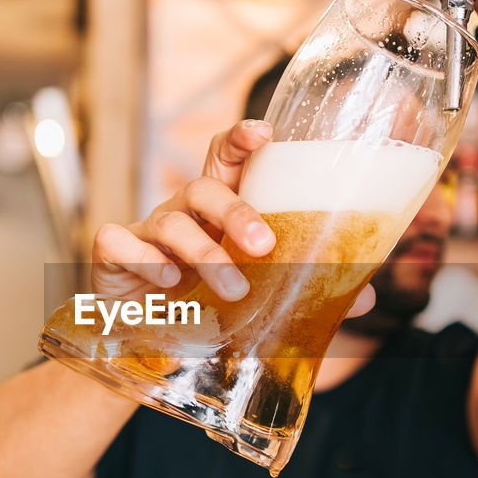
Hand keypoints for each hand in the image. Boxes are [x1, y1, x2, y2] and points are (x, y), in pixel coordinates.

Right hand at [90, 119, 377, 316]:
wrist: (142, 345)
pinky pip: (121, 244)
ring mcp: (144, 232)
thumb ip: (302, 290)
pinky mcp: (112, 257)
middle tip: (264, 244)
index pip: (225, 158)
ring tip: (233, 289)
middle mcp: (181, 212)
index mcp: (217, 212)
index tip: (265, 132)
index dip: (241, 139)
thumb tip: (365, 299)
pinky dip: (145, 261)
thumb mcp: (254, 296)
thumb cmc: (203, 305)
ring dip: (204, 254)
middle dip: (236, 211)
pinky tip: (165, 284)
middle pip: (204, 187)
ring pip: (171, 221)